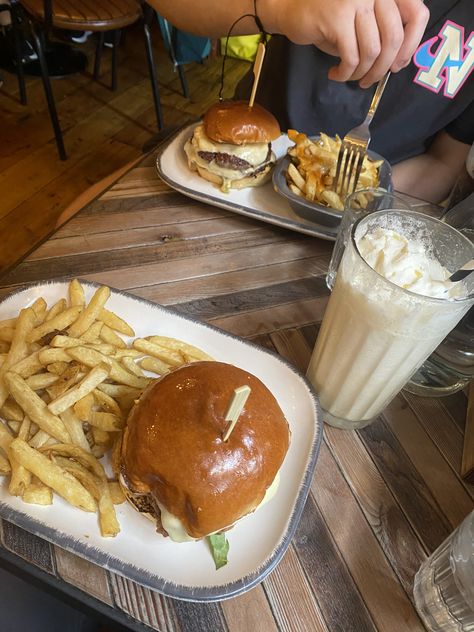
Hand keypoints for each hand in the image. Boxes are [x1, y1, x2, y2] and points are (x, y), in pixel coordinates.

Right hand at [266, 0, 428, 86]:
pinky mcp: (337, 17)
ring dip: (362, 73)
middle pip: (394, 38)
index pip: (417, 14)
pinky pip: (351, 57)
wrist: (291, 9)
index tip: (398, 64)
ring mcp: (355, 1)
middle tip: (370, 80)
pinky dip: (345, 73)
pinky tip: (336, 74)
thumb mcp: (364, 19)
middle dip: (383, 68)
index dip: (411, 44)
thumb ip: (384, 29)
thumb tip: (399, 60)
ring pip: (373, 51)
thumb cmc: (330, 18)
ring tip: (352, 78)